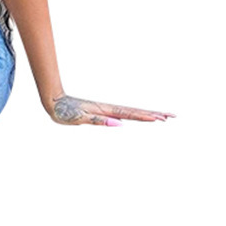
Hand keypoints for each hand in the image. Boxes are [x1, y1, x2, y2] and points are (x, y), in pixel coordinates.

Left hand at [45, 93, 175, 126]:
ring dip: (147, 114)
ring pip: (131, 112)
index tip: (160, 118)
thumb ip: (98, 121)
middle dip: (154, 114)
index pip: (130, 114)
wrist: (54, 102)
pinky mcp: (103, 112)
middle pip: (135, 112)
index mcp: (106, 111)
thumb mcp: (79, 118)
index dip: (145, 117)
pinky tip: (141, 117)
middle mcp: (109, 109)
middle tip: (172, 116)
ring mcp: (107, 110)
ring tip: (163, 116)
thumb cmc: (64, 111)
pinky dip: (135, 115)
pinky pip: (124, 114)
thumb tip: (118, 124)